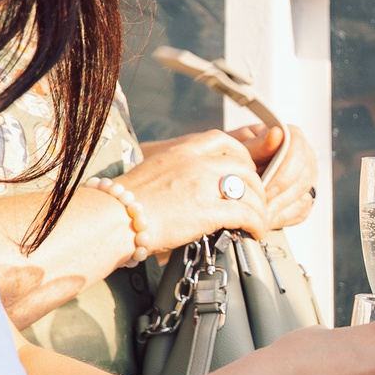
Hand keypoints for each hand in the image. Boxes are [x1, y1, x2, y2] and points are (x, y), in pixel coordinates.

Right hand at [113, 130, 287, 250]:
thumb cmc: (124, 202)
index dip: (241, 157)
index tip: (243, 172)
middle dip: (255, 185)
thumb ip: (176, 170)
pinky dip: (258, 224)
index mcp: (184, 150)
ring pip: (252, 191)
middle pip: (244, 166)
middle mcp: (199, 162)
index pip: (224, 141)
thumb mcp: (153, 170)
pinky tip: (256, 233)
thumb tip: (184, 184)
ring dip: (260, 207)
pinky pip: (247, 214)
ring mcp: (206, 185)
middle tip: (254, 201)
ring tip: (258, 221)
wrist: (114, 218)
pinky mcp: (210, 211)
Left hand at [231, 122, 318, 233]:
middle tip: (259, 206)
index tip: (263, 187)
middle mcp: (304, 156)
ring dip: (279, 209)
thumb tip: (276, 134)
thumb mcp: (240, 146)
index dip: (282, 174)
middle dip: (279, 196)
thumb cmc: (235, 155)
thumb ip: (258, 143)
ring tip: (259, 215)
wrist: (231, 170)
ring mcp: (307, 177)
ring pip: (303, 197)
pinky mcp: (304, 196)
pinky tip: (266, 218)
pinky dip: (282, 217)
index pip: (298, 154)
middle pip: (302, 179)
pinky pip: (301, 211)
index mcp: (292, 137)